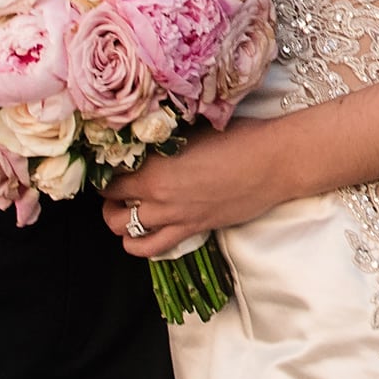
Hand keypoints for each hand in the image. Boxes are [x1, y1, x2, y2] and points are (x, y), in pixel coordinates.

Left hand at [104, 119, 287, 260]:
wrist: (274, 162)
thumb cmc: (240, 137)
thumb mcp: (193, 130)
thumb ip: (164, 142)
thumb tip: (144, 141)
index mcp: (155, 168)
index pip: (109, 178)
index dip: (104, 172)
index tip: (108, 166)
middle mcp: (158, 197)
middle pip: (111, 209)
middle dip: (108, 200)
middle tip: (115, 188)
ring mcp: (176, 218)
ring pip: (126, 233)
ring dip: (121, 223)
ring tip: (127, 211)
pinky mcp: (194, 230)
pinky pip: (154, 248)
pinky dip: (141, 244)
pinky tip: (145, 232)